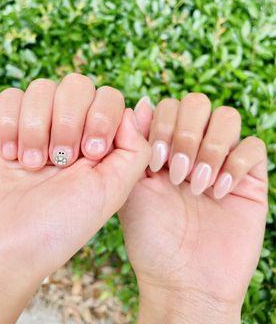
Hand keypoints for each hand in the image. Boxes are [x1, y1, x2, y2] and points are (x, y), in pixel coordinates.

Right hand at [0, 74, 150, 322]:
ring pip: (43, 88)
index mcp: (98, 144)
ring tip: (31, 164)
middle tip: (59, 159)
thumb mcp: (111, 193)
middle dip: (68, 120)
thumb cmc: (56, 228)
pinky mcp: (3, 128)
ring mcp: (36, 128)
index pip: (110, 98)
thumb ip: (134, 151)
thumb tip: (134, 112)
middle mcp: (70, 132)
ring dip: (37, 126)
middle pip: (77, 85)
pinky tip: (10, 155)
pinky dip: (9, 123)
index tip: (90, 153)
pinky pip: (10, 97)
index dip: (102, 115)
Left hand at [119, 94, 267, 323]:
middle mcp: (194, 148)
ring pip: (227, 118)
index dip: (163, 125)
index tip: (155, 163)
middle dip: (185, 134)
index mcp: (166, 146)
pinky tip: (219, 192)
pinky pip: (253, 147)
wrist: (183, 280)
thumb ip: (134, 143)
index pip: (170, 105)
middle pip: (198, 103)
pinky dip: (235, 164)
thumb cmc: (152, 237)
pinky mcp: (249, 179)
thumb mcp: (131, 187)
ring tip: (196, 185)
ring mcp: (223, 161)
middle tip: (176, 173)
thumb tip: (140, 103)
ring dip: (210, 148)